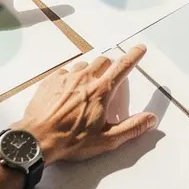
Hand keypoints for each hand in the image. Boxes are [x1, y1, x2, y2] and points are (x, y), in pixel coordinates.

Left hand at [12, 45, 157, 164]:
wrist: (37, 139)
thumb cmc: (72, 141)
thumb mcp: (106, 140)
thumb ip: (131, 128)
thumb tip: (150, 119)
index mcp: (101, 91)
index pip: (122, 67)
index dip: (133, 56)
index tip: (140, 48)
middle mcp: (84, 79)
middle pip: (103, 61)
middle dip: (110, 66)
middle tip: (109, 80)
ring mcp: (65, 78)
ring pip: (84, 65)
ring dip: (89, 72)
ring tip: (86, 89)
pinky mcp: (50, 81)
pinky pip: (65, 72)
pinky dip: (70, 78)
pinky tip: (67, 92)